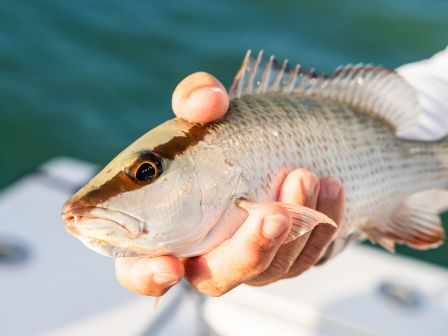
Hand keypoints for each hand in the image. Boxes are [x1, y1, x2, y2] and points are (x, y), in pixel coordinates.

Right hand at [115, 72, 344, 295]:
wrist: (269, 146)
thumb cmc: (224, 135)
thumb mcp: (208, 110)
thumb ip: (196, 99)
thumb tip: (206, 102)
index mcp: (165, 230)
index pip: (141, 270)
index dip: (148, 277)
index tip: (168, 267)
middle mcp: (205, 254)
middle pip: (218, 278)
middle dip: (248, 250)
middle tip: (272, 214)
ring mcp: (247, 261)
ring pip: (270, 269)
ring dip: (293, 228)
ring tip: (306, 176)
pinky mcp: (284, 257)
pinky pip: (305, 257)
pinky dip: (321, 224)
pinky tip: (331, 187)